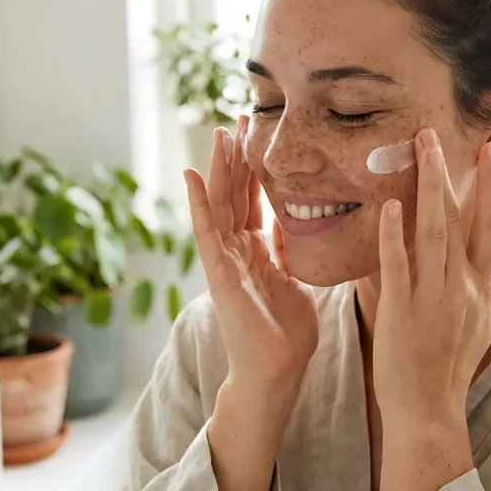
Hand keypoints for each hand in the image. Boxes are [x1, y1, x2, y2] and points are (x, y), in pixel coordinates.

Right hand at [184, 116, 319, 388]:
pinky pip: (207, 232)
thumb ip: (290, 252)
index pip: (254, 199)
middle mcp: (237, 250)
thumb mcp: (296, 279)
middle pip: (235, 194)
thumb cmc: (287, 333)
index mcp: (257, 250)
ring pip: (219, 204)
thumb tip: (299, 226)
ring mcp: (225, 260)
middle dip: (238, 157)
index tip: (260, 135)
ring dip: (219, 169)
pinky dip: (198, 204)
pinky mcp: (219, 274)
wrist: (277, 371)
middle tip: (240, 119)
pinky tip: (191, 176)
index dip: (256, 167)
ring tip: (220, 134)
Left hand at [373, 129, 490, 425]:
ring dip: (427, 187)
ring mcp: (432, 296)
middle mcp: (461, 285)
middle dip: (455, 172)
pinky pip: (398, 264)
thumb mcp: (487, 318)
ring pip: (432, 231)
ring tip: (418, 149)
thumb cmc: (453, 363)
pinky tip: (390, 205)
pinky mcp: (400, 309)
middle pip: (461, 219)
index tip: (490, 149)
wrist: (428, 408)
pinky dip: (394, 234)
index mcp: (481, 285)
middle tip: (440, 132)